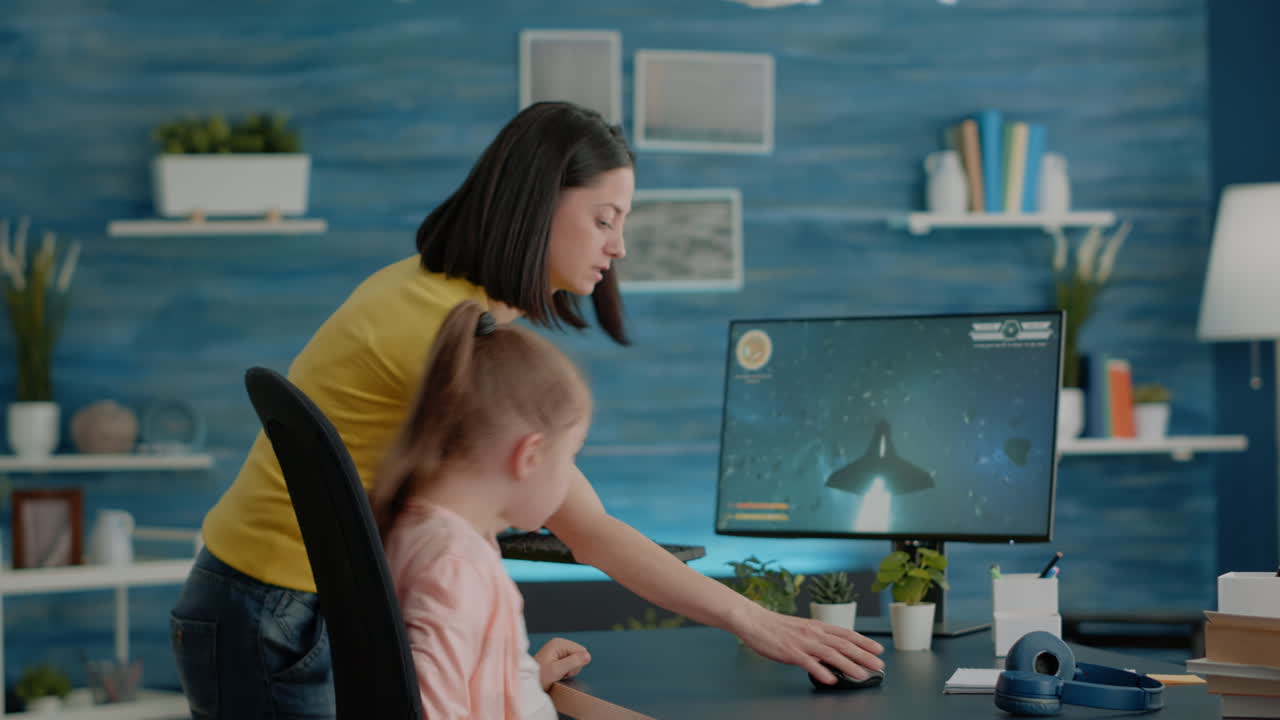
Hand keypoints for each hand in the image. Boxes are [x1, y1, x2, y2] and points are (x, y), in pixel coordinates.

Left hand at [534, 637, 590, 689]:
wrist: (528, 682)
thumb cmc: (539, 677)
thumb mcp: (557, 670)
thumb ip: (573, 662)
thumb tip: (588, 656)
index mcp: (559, 643)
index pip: (581, 651)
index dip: (576, 663)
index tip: (564, 670)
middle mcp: (559, 644)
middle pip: (579, 655)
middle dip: (573, 667)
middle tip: (560, 673)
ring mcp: (557, 650)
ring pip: (575, 660)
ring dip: (569, 670)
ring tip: (557, 674)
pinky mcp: (557, 656)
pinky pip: (570, 663)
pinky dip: (565, 670)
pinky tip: (557, 674)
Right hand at [732, 604, 884, 684]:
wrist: (754, 621)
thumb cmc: (777, 627)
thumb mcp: (802, 629)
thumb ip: (818, 639)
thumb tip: (834, 652)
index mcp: (817, 626)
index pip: (846, 633)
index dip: (864, 642)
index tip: (878, 650)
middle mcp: (813, 633)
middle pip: (844, 644)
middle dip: (864, 656)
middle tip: (878, 665)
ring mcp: (802, 642)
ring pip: (831, 654)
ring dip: (849, 665)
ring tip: (861, 675)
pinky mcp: (790, 652)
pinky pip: (808, 663)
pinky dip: (821, 671)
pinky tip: (831, 680)